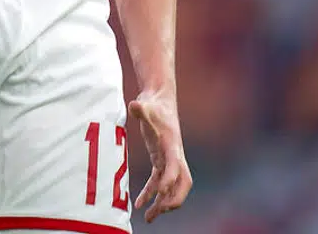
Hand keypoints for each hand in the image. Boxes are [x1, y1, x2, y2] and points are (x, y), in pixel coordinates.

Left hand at [129, 91, 191, 222]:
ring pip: (172, 187)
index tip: (160, 193)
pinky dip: (151, 193)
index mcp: (172, 144)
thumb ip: (141, 108)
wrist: (159, 99)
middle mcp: (174, 155)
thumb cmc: (154, 104)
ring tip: (148, 217)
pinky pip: (159, 182)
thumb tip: (135, 105)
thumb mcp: (146, 105)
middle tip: (158, 212)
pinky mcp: (161, 159)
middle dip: (173, 199)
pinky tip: (140, 203)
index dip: (169, 180)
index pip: (175, 167)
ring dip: (162, 203)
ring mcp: (169, 159)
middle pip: (182, 183)